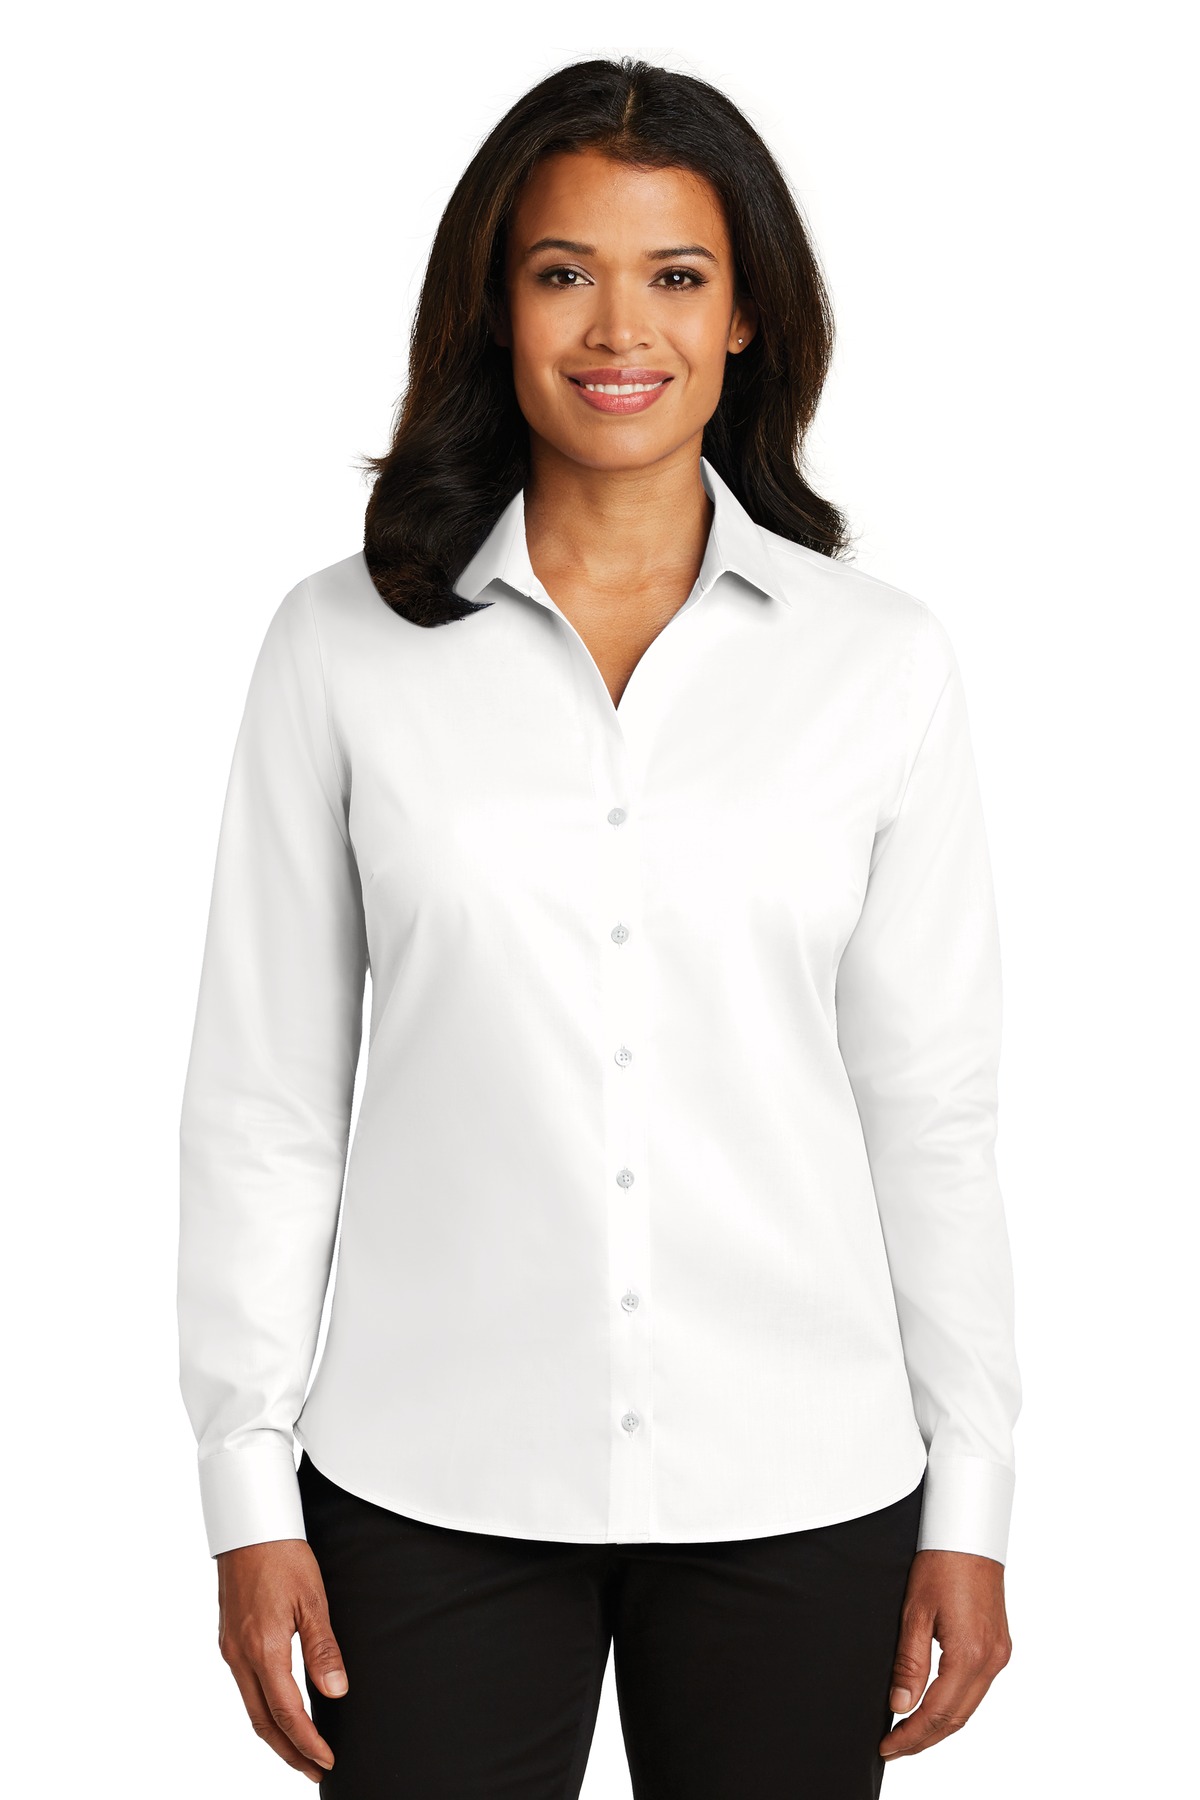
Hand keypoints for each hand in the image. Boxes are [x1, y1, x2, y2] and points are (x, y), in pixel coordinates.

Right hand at [217, 1538, 348, 1782]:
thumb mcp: (313, 1599)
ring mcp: (230, 1648)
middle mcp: (240, 1655)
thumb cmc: (283, 1555)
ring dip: (275, 1734)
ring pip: (250, 1707)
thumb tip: (336, 1691)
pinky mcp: (228, 1639)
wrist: (249, 1525)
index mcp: (263, 1647)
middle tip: (314, 1769)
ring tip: (301, 1750)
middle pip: (262, 1722)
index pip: (286, 1712)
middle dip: (289, 1752)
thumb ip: (323, 1649)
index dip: (307, 1742)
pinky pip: (244, 1687)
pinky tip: (279, 1710)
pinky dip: (263, 1708)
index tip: (326, 1760)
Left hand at [879, 1548, 1011, 1759]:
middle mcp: (991, 1659)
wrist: (969, 1531)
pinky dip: (955, 1705)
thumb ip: (908, 1663)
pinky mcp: (999, 1645)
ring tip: (908, 1734)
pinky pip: (977, 1688)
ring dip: (940, 1725)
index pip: (938, 1713)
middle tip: (893, 1748)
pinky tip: (935, 1707)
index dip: (911, 1735)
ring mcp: (999, 1653)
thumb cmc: (940, 1562)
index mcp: (970, 1653)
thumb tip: (899, 1706)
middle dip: (924, 1738)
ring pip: (969, 1706)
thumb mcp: (914, 1611)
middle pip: (957, 1718)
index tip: (887, 1746)